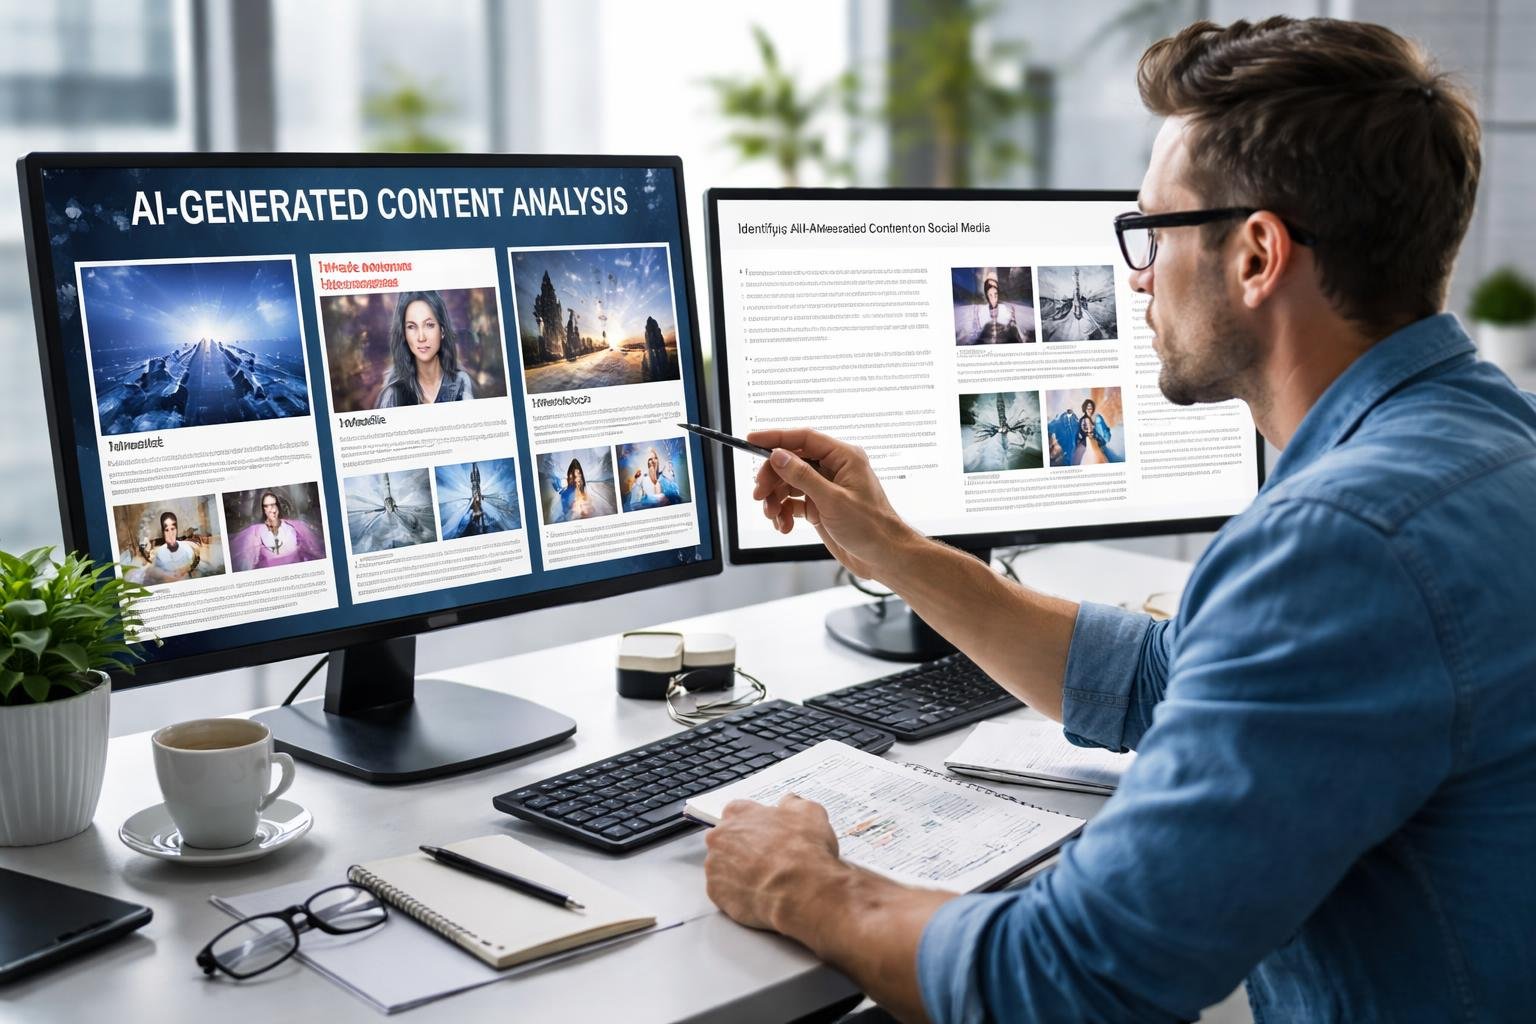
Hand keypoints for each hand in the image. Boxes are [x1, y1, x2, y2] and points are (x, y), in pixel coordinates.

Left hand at [703, 794, 842, 931]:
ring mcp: (716, 866)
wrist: (801, 892)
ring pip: (722, 866)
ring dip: (737, 871)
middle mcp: (721, 837)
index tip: (763, 833)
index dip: (751, 823)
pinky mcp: (717, 893)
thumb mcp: (810, 813)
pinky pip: (723, 891)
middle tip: (765, 859)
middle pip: (725, 839)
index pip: (736, 811)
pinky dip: (737, 894)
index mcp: (740, 814)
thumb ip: (794, 804)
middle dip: (741, 847)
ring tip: (763, 880)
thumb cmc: (804, 852)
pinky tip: (757, 895)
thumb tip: (789, 803)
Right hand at [746, 427, 916, 581]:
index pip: (803, 438)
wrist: (884, 557)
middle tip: (760, 494)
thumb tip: (779, 456)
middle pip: (791, 461)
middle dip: (772, 477)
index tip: (751, 440)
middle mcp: (834, 468)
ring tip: (774, 516)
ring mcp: (826, 487)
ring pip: (789, 483)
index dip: (775, 438)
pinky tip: (785, 525)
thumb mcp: (833, 500)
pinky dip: (784, 512)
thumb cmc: (871, 528)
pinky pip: (794, 501)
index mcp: (843, 457)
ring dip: (776, 499)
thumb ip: (803, 476)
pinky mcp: (821, 506)